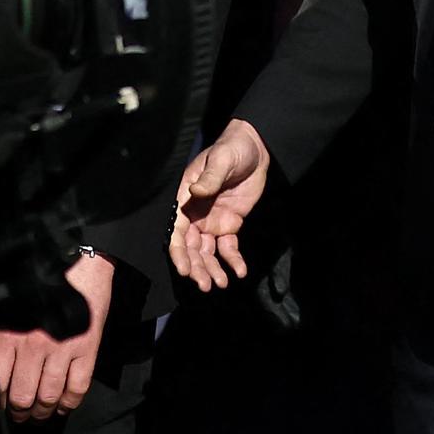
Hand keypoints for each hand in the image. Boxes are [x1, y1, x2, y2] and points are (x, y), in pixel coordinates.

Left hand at [0, 250, 112, 420]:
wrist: (78, 264)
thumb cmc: (38, 285)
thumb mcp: (4, 308)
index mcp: (9, 337)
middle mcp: (33, 346)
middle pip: (21, 396)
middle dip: (19, 412)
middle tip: (21, 416)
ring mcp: (62, 349)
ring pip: (49, 396)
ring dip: (43, 411)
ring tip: (42, 414)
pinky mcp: (87, 348)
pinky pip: (78, 386)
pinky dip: (71, 402)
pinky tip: (65, 405)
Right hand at [169, 120, 272, 290]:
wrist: (256, 149)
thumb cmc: (231, 150)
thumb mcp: (220, 161)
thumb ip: (209, 178)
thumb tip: (195, 190)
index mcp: (185, 200)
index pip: (177, 231)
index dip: (179, 252)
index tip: (185, 269)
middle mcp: (194, 215)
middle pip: (190, 248)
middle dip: (196, 268)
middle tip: (205, 285)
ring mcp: (211, 222)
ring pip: (207, 252)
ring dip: (212, 269)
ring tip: (220, 284)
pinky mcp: (229, 225)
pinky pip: (228, 247)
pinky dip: (233, 260)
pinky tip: (240, 271)